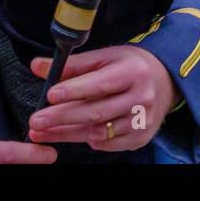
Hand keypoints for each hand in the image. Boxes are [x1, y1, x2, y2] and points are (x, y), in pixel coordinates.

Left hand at [27, 45, 175, 151]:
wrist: (163, 82)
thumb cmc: (128, 66)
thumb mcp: (104, 57)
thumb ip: (72, 64)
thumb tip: (37, 66)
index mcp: (132, 72)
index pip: (100, 83)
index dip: (74, 90)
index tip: (50, 94)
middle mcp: (141, 98)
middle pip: (96, 112)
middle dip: (62, 117)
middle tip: (36, 120)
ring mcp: (142, 121)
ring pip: (98, 132)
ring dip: (66, 133)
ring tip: (41, 131)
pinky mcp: (140, 138)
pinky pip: (107, 143)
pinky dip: (86, 139)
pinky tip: (69, 133)